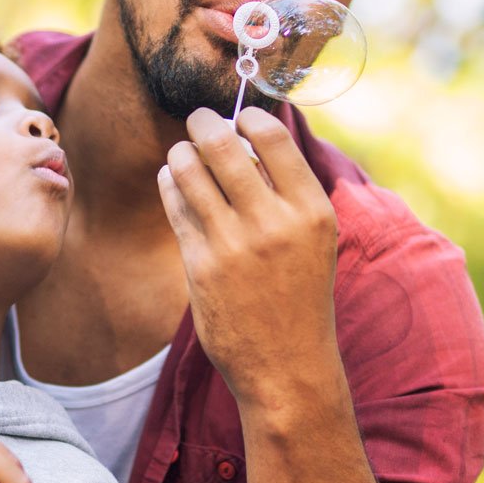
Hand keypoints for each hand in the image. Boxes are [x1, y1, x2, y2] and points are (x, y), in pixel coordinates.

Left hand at [158, 106, 340, 404]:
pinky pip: (175, 206)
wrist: (287, 365)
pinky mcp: (200, 264)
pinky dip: (170, 185)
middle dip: (203, 124)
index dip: (247, 117)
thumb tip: (250, 135)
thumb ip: (288, 190)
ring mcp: (233, 243)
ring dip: (180, 154)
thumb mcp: (313, 238)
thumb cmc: (299, 294)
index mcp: (311, 210)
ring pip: (189, 171)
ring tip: (182, 155)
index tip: (238, 118)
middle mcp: (274, 222)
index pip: (272, 136)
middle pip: (223, 145)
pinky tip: (172, 182)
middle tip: (197, 121)